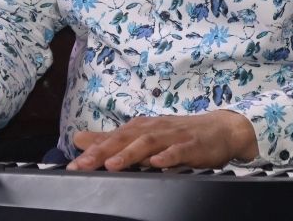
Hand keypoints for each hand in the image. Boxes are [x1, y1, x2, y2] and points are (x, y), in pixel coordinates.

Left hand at [68, 110, 257, 170]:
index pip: (112, 138)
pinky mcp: (192, 145)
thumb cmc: (179, 134)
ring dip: (129, 153)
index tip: (72, 165)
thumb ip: (112, 139)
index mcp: (140, 128)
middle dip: (103, 151)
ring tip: (112, 164)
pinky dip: (168, 156)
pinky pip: (179, 150)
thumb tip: (80, 139)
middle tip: (83, 165)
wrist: (221, 129)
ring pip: (148, 143)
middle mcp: (154, 128)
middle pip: (125, 138)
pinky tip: (157, 162)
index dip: (91, 151)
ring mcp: (173, 136)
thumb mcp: (143, 135)